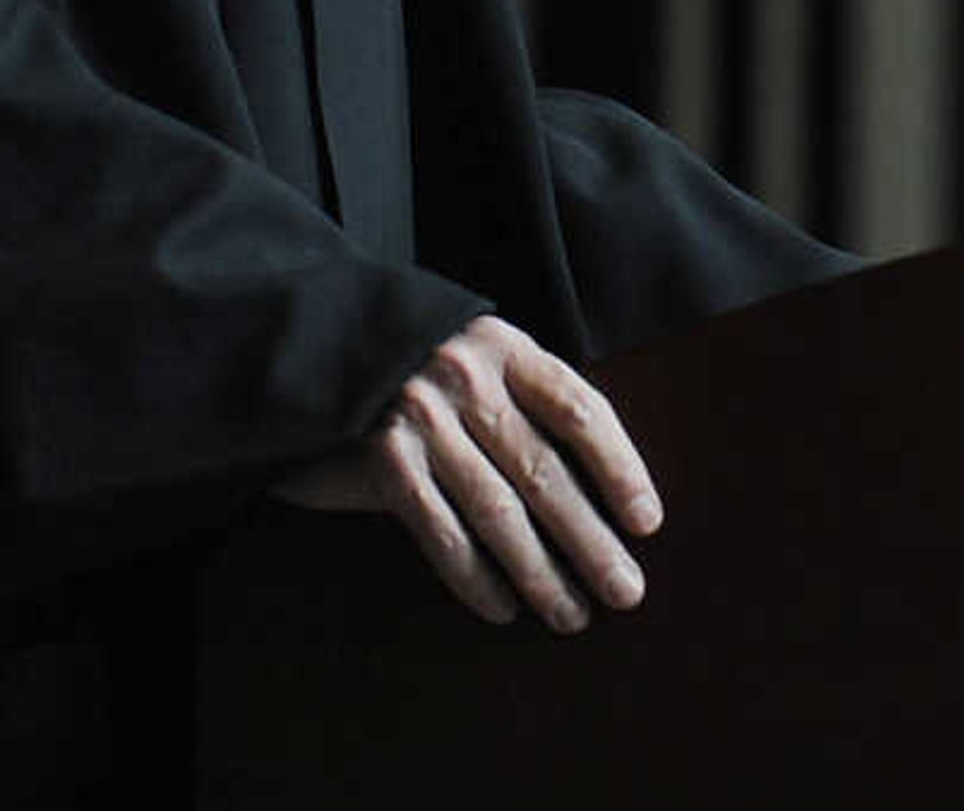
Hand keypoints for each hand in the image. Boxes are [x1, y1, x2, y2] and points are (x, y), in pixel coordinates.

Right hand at [273, 314, 662, 632]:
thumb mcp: (480, 362)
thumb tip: (601, 492)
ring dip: (540, 572)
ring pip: (498, 511)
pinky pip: (441, 532)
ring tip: (572, 613)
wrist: (316, 354)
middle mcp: (469, 380)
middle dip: (591, 539)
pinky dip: (475, 577)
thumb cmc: (421, 371)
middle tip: (626, 590)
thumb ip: (528, 405)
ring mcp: (423, 420)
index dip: (620, 468)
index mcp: (506, 349)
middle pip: (546, 471)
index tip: (647, 523)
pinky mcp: (383, 460)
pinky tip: (504, 608)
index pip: (581, 411)